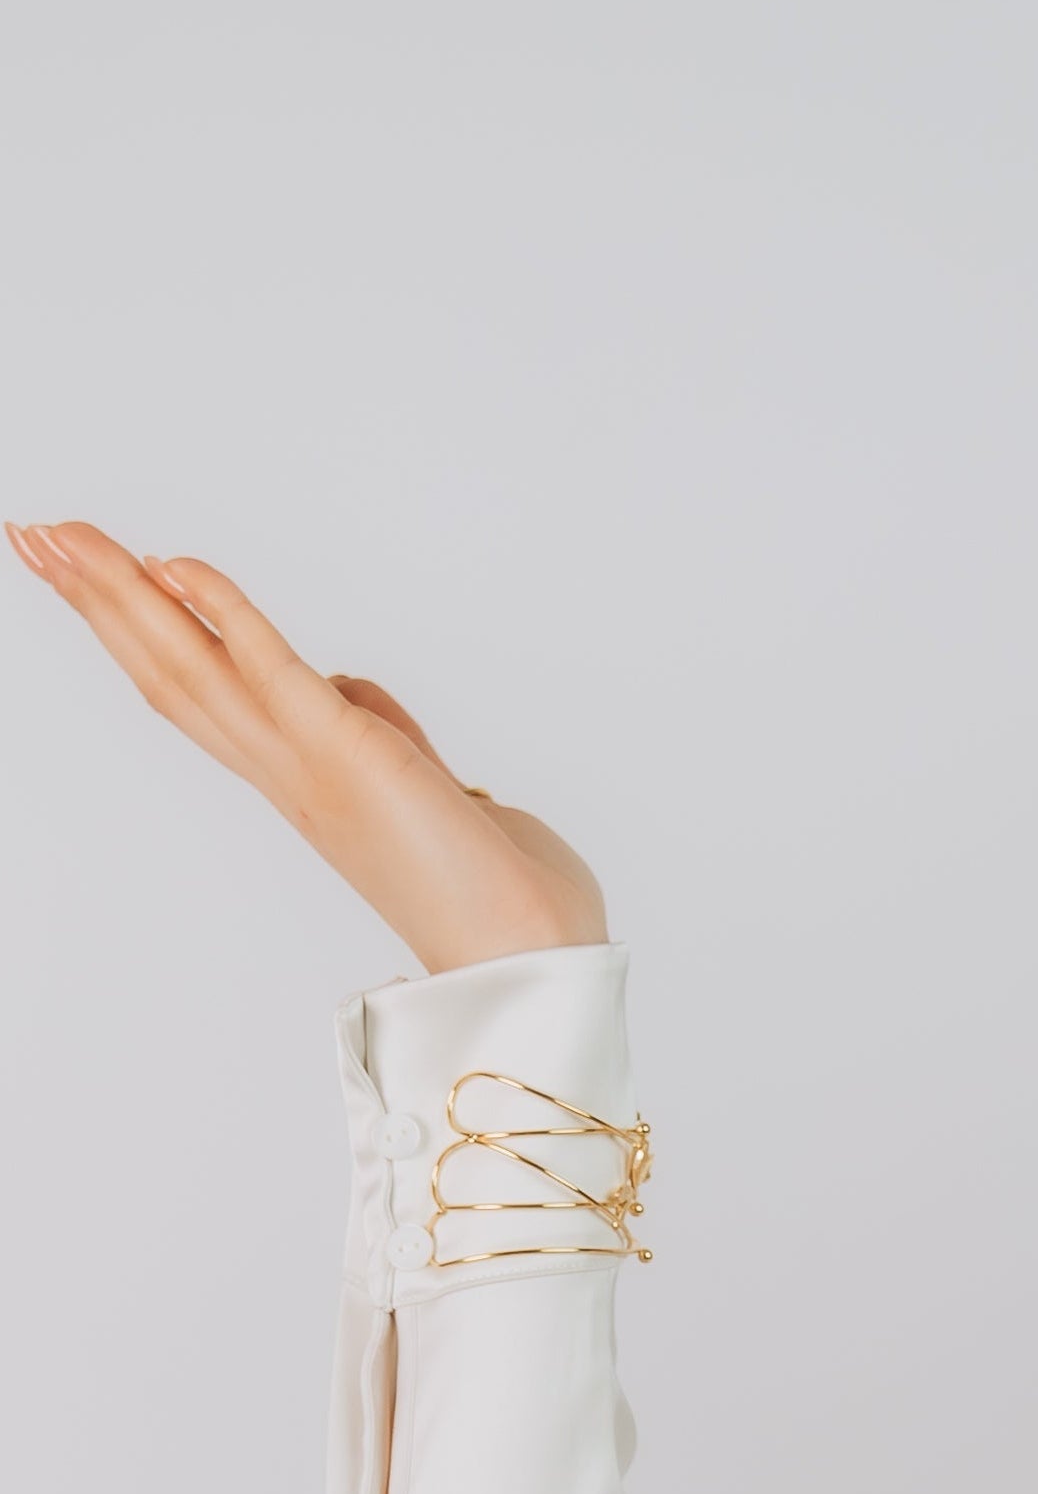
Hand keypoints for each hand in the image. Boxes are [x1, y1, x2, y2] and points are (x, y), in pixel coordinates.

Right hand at [6, 519, 607, 975]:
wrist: (531, 958)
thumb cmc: (496, 893)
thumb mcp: (432, 786)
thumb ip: (385, 734)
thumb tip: (355, 696)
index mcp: (301, 783)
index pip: (202, 695)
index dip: (144, 635)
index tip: (96, 577)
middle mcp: (288, 776)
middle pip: (169, 675)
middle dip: (98, 603)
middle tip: (35, 535)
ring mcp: (310, 766)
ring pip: (190, 670)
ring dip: (120, 597)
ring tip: (58, 535)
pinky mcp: (349, 755)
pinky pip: (272, 671)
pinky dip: (223, 614)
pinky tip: (174, 564)